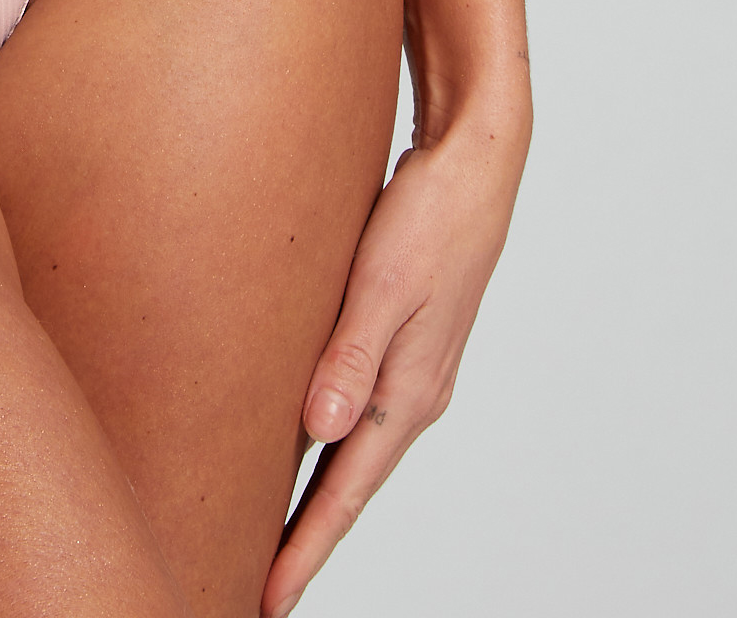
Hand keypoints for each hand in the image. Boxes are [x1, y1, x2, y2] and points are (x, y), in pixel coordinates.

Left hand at [263, 96, 528, 616]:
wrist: (477, 163)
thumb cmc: (430, 214)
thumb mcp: (386, 281)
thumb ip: (350, 356)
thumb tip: (319, 432)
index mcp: (408, 392)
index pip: (344, 493)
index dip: (304, 548)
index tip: (267, 599)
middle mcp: (411, 394)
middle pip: (347, 487)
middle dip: (305, 541)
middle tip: (259, 590)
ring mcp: (409, 371)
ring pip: (350, 453)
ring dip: (314, 498)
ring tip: (271, 538)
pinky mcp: (398, 341)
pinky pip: (354, 412)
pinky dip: (325, 447)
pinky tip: (301, 448)